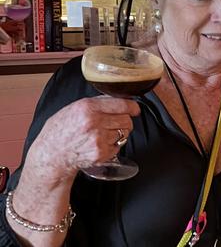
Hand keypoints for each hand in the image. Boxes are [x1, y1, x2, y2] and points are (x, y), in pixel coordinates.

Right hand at [25, 96, 140, 180]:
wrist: (51, 154)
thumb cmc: (60, 130)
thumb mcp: (74, 108)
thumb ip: (96, 103)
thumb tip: (118, 99)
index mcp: (87, 107)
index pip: (122, 104)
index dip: (132, 107)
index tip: (135, 109)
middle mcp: (94, 122)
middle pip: (126, 119)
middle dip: (125, 120)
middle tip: (116, 123)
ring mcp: (98, 139)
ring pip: (124, 133)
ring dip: (119, 133)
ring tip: (103, 134)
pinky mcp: (101, 153)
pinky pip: (118, 146)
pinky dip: (113, 145)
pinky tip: (100, 143)